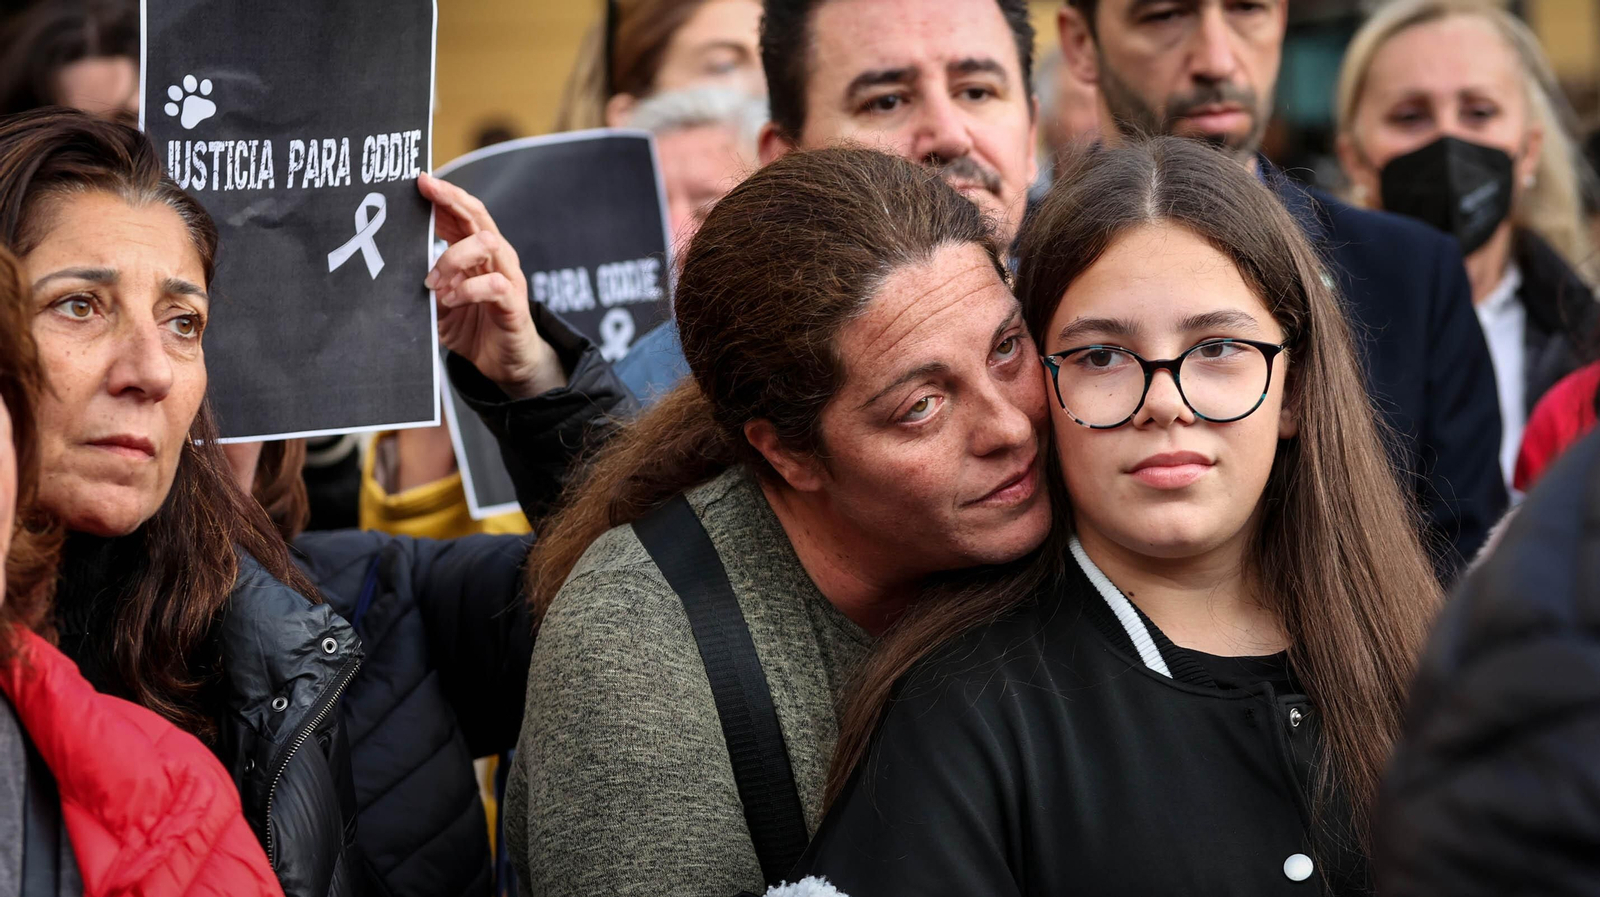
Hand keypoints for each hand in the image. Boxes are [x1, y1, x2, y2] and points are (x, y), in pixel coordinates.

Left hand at [420, 172, 566, 398]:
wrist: (506, 363)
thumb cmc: (473, 326)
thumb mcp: (439, 302)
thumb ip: (426, 281)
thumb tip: (395, 265)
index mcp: (478, 252)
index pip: (463, 213)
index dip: (443, 195)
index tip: (418, 181)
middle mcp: (496, 257)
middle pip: (478, 215)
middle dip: (451, 199)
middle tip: (426, 189)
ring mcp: (508, 277)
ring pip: (486, 243)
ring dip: (453, 258)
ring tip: (433, 282)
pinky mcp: (514, 302)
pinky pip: (494, 284)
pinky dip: (468, 289)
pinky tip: (451, 299)